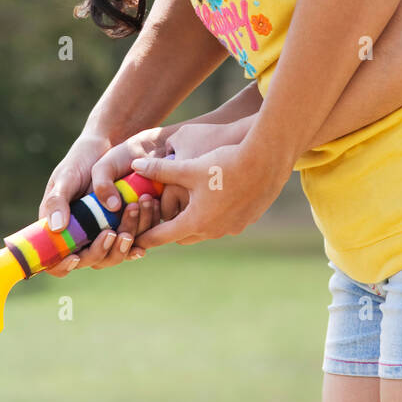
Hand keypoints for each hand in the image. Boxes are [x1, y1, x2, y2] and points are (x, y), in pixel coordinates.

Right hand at [38, 129, 163, 274]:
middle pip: (87, 260)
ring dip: (121, 247)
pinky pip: (128, 245)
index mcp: (59, 228)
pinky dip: (136, 244)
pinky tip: (142, 243)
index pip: (54, 260)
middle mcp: (80, 236)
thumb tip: (56, 228)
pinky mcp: (122, 228)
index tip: (75, 258)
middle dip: (99, 251)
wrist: (109, 147)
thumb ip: (58, 200)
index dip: (62, 265)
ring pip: (110, 256)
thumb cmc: (80, 161)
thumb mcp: (65, 177)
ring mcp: (101, 234)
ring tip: (129, 221)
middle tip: (111, 233)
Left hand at [129, 135, 292, 248]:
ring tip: (188, 207)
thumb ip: (161, 169)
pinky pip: (225, 223)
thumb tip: (135, 165)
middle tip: (160, 219)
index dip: (147, 237)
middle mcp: (214, 230)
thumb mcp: (189, 167)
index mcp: (195, 221)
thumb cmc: (224, 163)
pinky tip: (216, 198)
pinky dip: (216, 215)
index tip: (135, 241)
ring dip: (195, 222)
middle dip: (171, 229)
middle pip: (184, 236)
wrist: (266, 160)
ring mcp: (233, 227)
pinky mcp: (248, 220)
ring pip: (206, 230)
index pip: (163, 236)